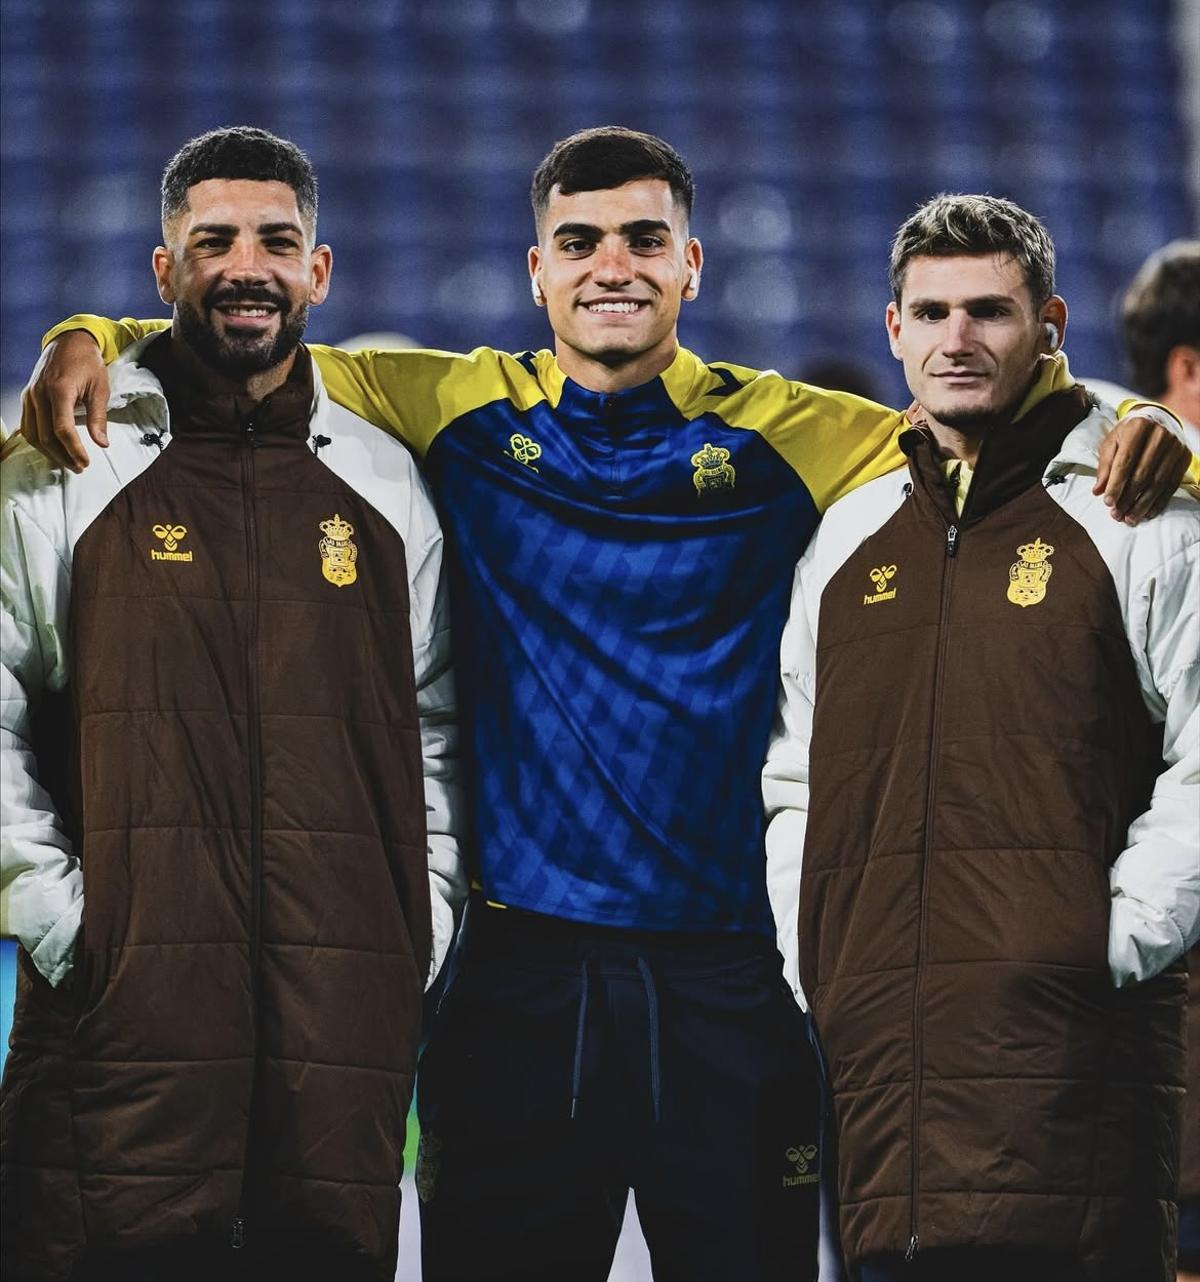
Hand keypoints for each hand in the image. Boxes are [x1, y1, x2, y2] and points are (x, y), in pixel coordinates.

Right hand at [19, 331, 109, 472]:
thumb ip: (99, 417)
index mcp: (59, 390)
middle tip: (79, 468)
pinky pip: (27, 425)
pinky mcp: (27, 397)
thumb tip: (102, 444)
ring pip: (33, 434)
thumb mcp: (100, 389)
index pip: (62, 429)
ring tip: (68, 462)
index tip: (86, 462)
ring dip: (50, 452)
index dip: (74, 449)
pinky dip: (38, 441)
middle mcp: (39, 393)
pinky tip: (52, 450)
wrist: (70, 342)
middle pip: (45, 436)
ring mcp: (30, 395)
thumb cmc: (88, 364)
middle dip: (63, 456)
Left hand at [1094, 413, 1190, 523]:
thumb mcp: (1112, 443)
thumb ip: (1105, 466)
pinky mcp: (1185, 456)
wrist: (1157, 418)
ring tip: (1130, 518)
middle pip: (1142, 474)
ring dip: (1143, 504)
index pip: (1125, 461)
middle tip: (1117, 515)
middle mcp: (1160, 434)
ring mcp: (1175, 445)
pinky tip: (1148, 513)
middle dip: (1128, 498)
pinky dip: (1160, 501)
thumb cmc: (1129, 433)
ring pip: (1158, 482)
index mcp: (1138, 427)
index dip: (1116, 484)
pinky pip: (1172, 484)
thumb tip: (1098, 491)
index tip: (1108, 503)